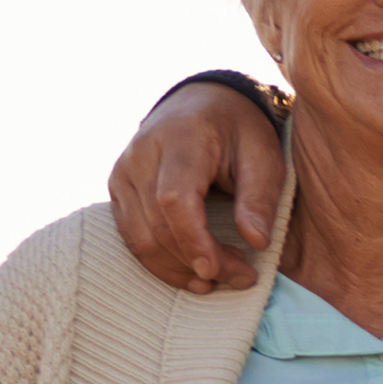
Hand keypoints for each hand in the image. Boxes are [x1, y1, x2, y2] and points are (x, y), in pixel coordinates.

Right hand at [108, 81, 286, 292]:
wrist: (201, 102)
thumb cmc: (238, 130)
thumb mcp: (264, 155)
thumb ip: (260, 197)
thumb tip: (256, 242)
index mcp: (181, 138)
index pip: (174, 199)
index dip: (193, 241)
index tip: (219, 271)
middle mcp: (142, 154)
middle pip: (158, 226)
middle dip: (198, 261)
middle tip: (242, 278)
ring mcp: (124, 172)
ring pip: (140, 238)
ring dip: (178, 269)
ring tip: (218, 280)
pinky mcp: (118, 188)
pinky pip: (131, 236)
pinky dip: (160, 262)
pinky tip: (191, 274)